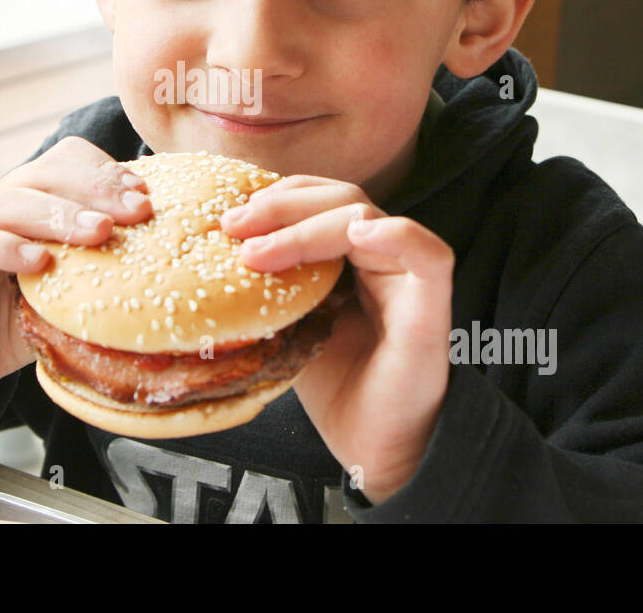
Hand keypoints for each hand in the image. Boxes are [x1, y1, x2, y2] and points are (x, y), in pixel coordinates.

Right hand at [0, 137, 152, 416]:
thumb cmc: (23, 314)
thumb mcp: (72, 285)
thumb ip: (103, 263)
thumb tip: (169, 259)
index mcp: (31, 195)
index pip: (68, 158)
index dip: (106, 170)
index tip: (146, 195)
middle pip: (48, 171)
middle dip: (97, 187)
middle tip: (137, 211)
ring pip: (14, 201)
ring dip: (61, 214)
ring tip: (100, 232)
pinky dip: (11, 248)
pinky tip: (42, 261)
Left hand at [220, 176, 453, 503]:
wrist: (371, 445)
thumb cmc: (334, 385)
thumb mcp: (288, 321)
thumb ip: (270, 285)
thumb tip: (211, 255)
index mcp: (349, 254)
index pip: (317, 198)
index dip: (275, 198)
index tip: (228, 218)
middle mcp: (380, 255)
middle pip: (338, 198)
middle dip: (281, 206)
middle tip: (233, 226)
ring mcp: (407, 276)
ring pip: (365, 217)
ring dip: (306, 228)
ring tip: (257, 254)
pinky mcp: (431, 306)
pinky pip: (427, 253)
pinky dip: (393, 235)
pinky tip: (357, 234)